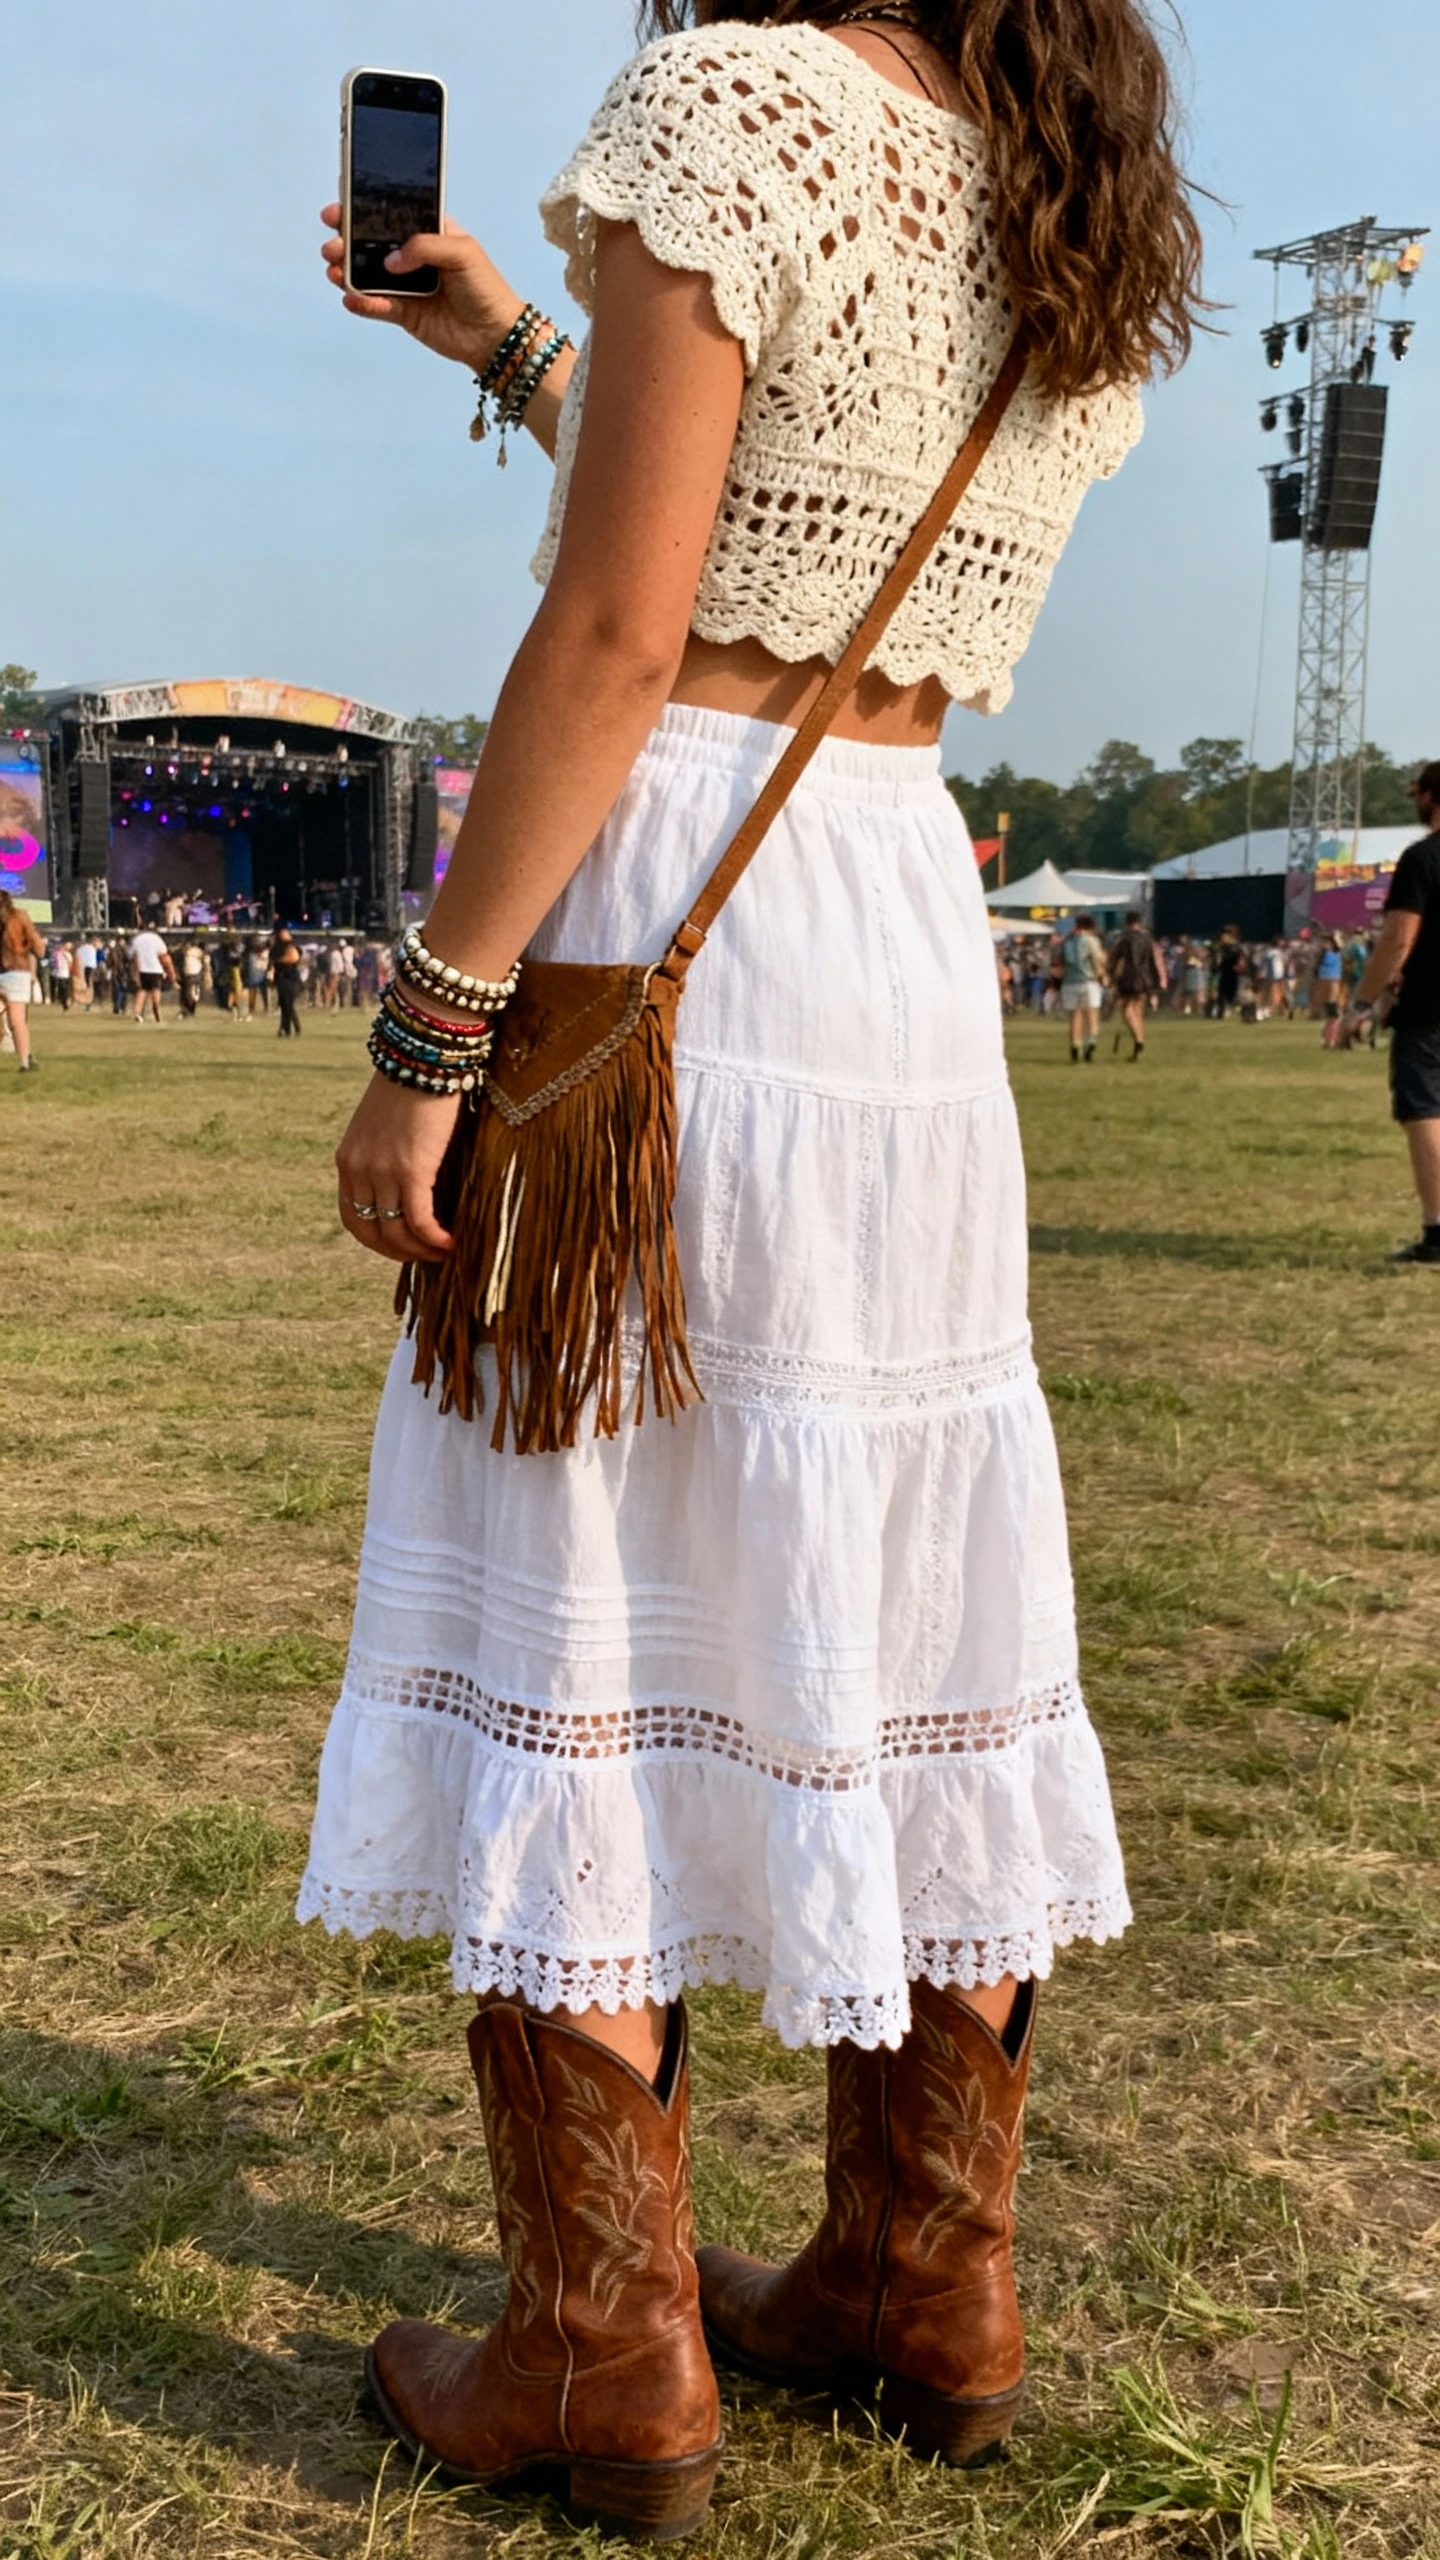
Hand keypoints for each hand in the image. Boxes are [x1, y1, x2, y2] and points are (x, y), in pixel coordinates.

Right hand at [320, 204, 523, 373]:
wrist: (495, 335)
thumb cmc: (486, 288)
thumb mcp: (462, 252)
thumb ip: (424, 247)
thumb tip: (391, 260)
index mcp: (427, 232)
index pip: (390, 215)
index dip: (363, 211)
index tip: (338, 211)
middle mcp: (412, 257)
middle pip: (371, 244)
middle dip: (346, 242)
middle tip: (333, 245)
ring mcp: (406, 285)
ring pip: (368, 276)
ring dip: (347, 273)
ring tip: (336, 272)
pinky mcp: (403, 313)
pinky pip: (377, 306)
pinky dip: (363, 303)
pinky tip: (353, 299)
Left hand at [336, 1074, 460, 1265]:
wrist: (422, 1055)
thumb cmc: (412, 1083)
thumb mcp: (386, 1124)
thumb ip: (388, 1155)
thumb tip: (415, 1183)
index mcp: (347, 1160)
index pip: (352, 1217)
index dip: (376, 1240)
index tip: (401, 1246)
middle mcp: (358, 1170)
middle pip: (371, 1232)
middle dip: (399, 1252)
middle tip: (427, 1256)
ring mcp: (382, 1171)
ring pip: (396, 1232)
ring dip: (421, 1250)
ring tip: (444, 1252)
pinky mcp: (411, 1170)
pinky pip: (420, 1220)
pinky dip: (434, 1238)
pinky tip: (451, 1242)